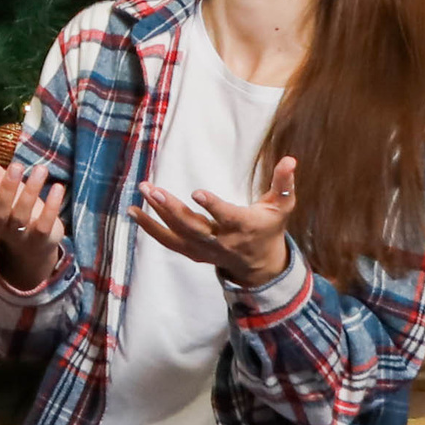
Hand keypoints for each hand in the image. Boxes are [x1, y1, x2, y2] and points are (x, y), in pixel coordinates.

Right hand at [0, 132, 66, 291]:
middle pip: (0, 209)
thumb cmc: (8, 203)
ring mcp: (19, 233)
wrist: (30, 242)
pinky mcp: (39, 237)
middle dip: (8, 188)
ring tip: (42, 168)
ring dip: (31, 192)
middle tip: (17, 166)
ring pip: (22, 215)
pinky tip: (58, 187)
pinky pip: (44, 224)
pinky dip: (51, 207)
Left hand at [131, 157, 296, 288]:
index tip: (196, 192)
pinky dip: (150, 229)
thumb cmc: (270, 228)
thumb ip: (284, 183)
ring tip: (139, 196)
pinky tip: (134, 213)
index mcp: (243, 226)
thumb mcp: (282, 206)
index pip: (226, 217)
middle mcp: (222, 240)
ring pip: (177, 234)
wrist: (260, 264)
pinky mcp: (193, 252)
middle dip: (171, 209)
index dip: (213, 206)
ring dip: (156, 216)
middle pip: (193, 226)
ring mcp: (205, 249)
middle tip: (152, 190)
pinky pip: (169, 242)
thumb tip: (290, 159)